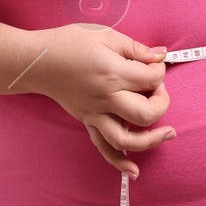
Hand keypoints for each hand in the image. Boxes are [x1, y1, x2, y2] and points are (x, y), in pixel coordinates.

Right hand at [31, 24, 178, 177]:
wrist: (37, 61)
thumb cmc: (70, 43)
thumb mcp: (105, 34)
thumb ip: (135, 48)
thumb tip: (161, 56)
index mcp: (112, 74)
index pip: (151, 79)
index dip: (160, 70)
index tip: (155, 64)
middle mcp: (105, 98)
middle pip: (145, 113)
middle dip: (162, 102)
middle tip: (158, 88)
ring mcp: (95, 114)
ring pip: (126, 139)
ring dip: (151, 140)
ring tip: (168, 133)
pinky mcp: (88, 121)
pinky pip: (103, 147)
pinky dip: (120, 161)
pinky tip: (134, 171)